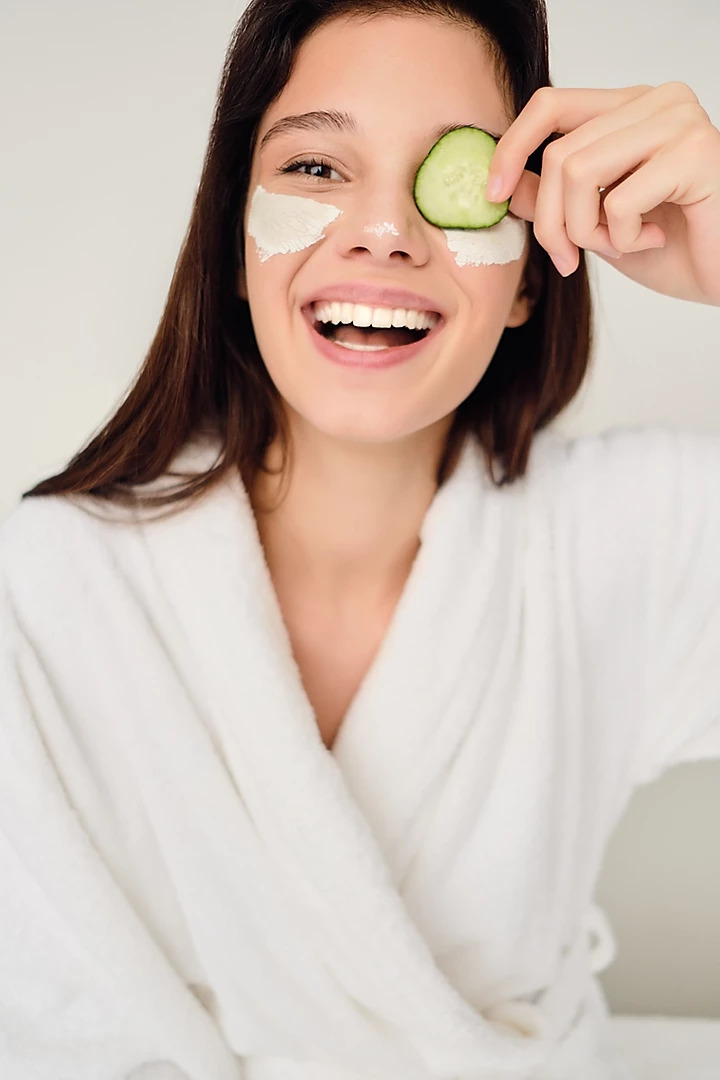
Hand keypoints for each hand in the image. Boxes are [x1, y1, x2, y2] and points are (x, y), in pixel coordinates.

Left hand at [486, 83, 719, 305]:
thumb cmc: (675, 250)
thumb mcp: (598, 227)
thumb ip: (556, 200)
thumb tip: (506, 186)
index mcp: (630, 109)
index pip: (551, 105)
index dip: (512, 147)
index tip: (492, 194)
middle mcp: (655, 102)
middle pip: (558, 153)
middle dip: (552, 222)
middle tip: (568, 259)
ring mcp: (678, 121)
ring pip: (579, 172)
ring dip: (586, 231)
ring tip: (620, 246)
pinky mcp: (695, 152)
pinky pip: (620, 201)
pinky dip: (625, 239)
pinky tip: (654, 240)